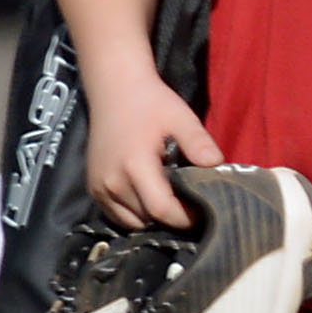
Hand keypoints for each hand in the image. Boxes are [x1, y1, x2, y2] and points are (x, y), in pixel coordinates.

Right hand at [85, 71, 223, 229]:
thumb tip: (217, 165)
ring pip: (133, 222)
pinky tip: (151, 198)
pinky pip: (118, 216)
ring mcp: (99, 188)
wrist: (114, 90)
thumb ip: (198, 142)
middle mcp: (112, 182)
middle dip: (174, 218)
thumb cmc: (150, 102)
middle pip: (149, 219)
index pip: (162, 210)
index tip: (204, 213)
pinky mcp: (94, 189)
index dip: (186, 218)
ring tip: (172, 201)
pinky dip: (136, 215)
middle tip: (192, 206)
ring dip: (154, 218)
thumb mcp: (180, 117)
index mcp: (134, 166)